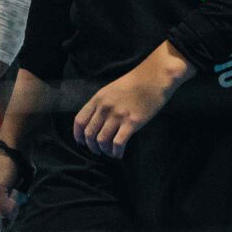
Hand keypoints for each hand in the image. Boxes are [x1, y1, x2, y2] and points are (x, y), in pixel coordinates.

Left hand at [73, 42, 194, 158]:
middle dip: (91, 146)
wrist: (154, 77)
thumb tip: (95, 122)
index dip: (78, 135)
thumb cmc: (134, 83)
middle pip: (89, 134)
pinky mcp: (132, 122)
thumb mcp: (110, 90)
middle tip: (97, 151)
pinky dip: (116, 152)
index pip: (80, 121)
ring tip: (109, 153)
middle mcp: (105, 108)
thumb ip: (101, 104)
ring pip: (102, 141)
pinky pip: (118, 143)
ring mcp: (118, 115)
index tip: (81, 143)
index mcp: (98, 99)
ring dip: (104, 151)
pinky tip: (119, 154)